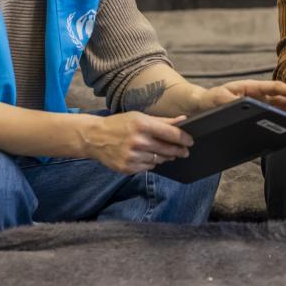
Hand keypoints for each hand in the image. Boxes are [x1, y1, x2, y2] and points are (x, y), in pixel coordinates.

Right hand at [77, 112, 192, 174]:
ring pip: (159, 160)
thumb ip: (162, 120)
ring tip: (167, 153)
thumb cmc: (119, 124)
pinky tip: (148, 156)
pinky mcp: (128, 168)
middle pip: (168, 149)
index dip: (184, 138)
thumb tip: (183, 120)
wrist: (95, 138)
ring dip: (165, 157)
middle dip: (179, 150)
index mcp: (143, 125)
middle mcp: (138, 141)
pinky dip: (151, 163)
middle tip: (185, 151)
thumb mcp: (140, 117)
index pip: (172, 134)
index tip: (190, 141)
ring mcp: (132, 156)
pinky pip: (148, 167)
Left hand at [193, 79, 285, 121]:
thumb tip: (243, 104)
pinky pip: (276, 117)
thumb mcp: (218, 99)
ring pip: (283, 109)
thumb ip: (230, 101)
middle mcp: (259, 96)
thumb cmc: (211, 100)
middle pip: (283, 99)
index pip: (274, 87)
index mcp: (252, 88)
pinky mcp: (259, 115)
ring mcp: (261, 105)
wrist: (203, 106)